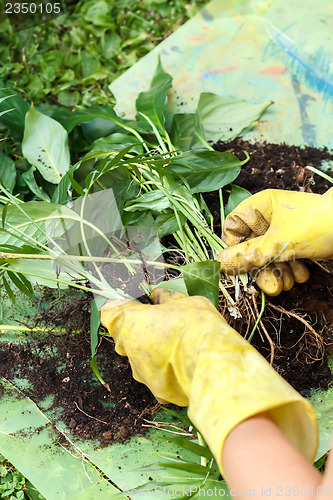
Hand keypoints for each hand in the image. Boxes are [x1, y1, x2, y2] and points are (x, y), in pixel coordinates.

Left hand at [101, 288, 317, 473]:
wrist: (211, 365)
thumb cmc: (195, 326)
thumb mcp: (185, 302)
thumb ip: (167, 299)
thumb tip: (158, 294)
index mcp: (131, 323)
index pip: (110, 312)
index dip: (119, 306)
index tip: (133, 303)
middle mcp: (130, 349)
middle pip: (123, 336)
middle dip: (137, 328)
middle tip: (159, 321)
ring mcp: (141, 372)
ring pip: (139, 357)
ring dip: (152, 349)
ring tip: (175, 344)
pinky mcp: (156, 390)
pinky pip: (155, 375)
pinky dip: (164, 369)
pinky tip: (182, 364)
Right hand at [217, 188, 332, 295]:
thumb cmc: (317, 227)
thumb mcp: (277, 244)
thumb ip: (246, 255)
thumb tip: (219, 263)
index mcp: (261, 206)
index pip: (233, 227)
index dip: (233, 248)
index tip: (237, 267)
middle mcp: (271, 217)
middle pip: (251, 247)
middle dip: (261, 269)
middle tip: (268, 287)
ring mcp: (285, 230)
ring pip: (268, 256)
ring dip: (276, 273)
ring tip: (287, 283)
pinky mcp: (298, 242)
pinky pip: (285, 258)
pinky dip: (291, 269)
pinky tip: (301, 274)